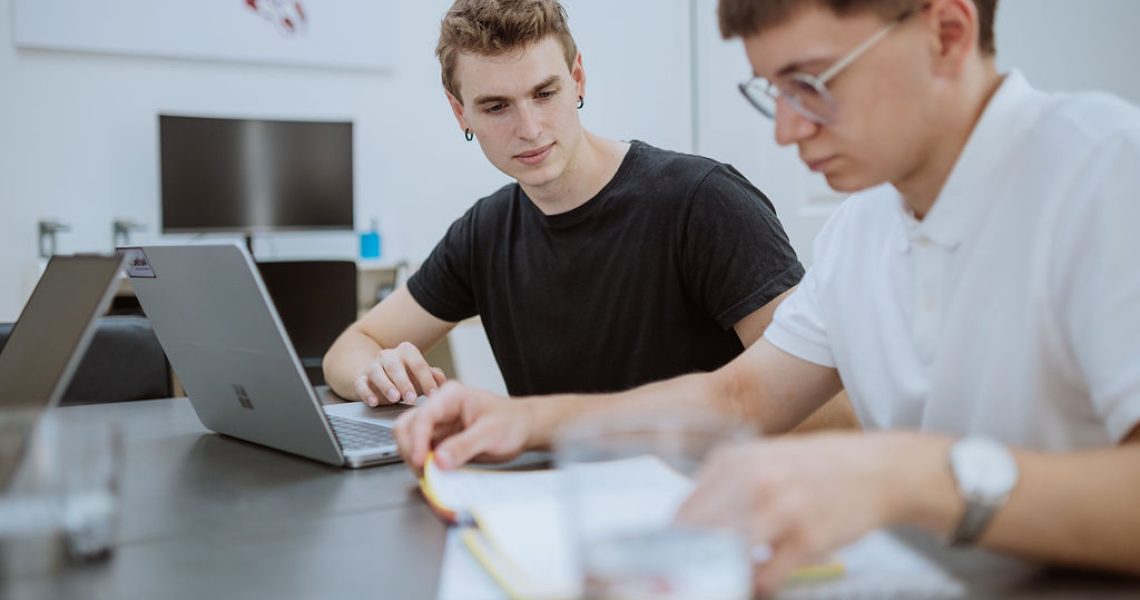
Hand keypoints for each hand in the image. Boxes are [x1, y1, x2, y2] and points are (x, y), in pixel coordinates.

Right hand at [354, 342, 446, 406]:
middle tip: (412, 398)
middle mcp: (388, 356)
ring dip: (386, 385)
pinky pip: (361, 383)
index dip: (426, 379)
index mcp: (406, 351)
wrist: (380, 376)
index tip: (432, 394)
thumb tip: (441, 381)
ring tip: (395, 398)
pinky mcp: (360, 379)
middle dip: (404, 383)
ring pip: (376, 372)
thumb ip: (433, 376)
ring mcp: (372, 366)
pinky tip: (374, 402)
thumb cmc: (406, 376)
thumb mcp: (420, 376)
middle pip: (394, 365)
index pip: (417, 363)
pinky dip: (366, 393)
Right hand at [393, 381, 533, 472]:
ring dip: (414, 458)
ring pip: (410, 440)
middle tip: (423, 470)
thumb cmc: (512, 421)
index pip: (423, 416)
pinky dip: (424, 465)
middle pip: (406, 426)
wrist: (523, 428)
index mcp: (450, 396)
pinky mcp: (441, 442)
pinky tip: (435, 474)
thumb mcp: (491, 433)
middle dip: (409, 449)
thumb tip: (440, 460)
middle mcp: (439, 409)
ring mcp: (438, 426)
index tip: (421, 462)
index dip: (417, 440)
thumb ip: (465, 446)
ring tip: (430, 474)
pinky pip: (423, 453)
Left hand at [676, 432, 952, 595]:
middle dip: (693, 564)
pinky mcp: (807, 538)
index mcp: (734, 461)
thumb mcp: (763, 460)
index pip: (684, 513)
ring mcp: (780, 509)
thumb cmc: (814, 469)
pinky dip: (758, 587)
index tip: (673, 563)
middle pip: (699, 537)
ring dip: (724, 577)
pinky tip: (761, 583)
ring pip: (729, 558)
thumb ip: (725, 487)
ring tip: (727, 581)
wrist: (877, 470)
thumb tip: (686, 528)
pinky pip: (765, 578)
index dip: (675, 545)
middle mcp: (752, 481)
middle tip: (693, 579)